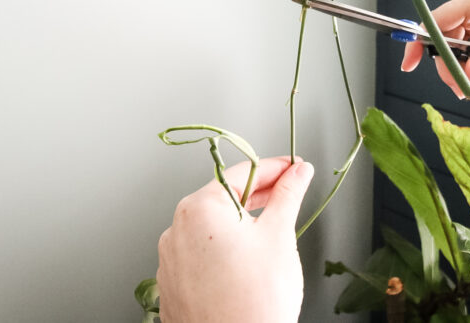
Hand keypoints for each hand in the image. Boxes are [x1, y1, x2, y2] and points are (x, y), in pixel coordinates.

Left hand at [156, 156, 313, 322]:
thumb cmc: (255, 301)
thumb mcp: (279, 235)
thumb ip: (288, 194)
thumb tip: (298, 173)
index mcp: (198, 209)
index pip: (242, 173)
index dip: (274, 168)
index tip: (294, 168)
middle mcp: (176, 231)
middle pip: (224, 200)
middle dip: (259, 196)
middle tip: (288, 194)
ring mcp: (171, 261)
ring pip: (212, 230)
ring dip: (240, 225)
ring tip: (270, 236)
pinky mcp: (173, 287)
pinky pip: (202, 257)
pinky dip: (225, 252)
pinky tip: (247, 263)